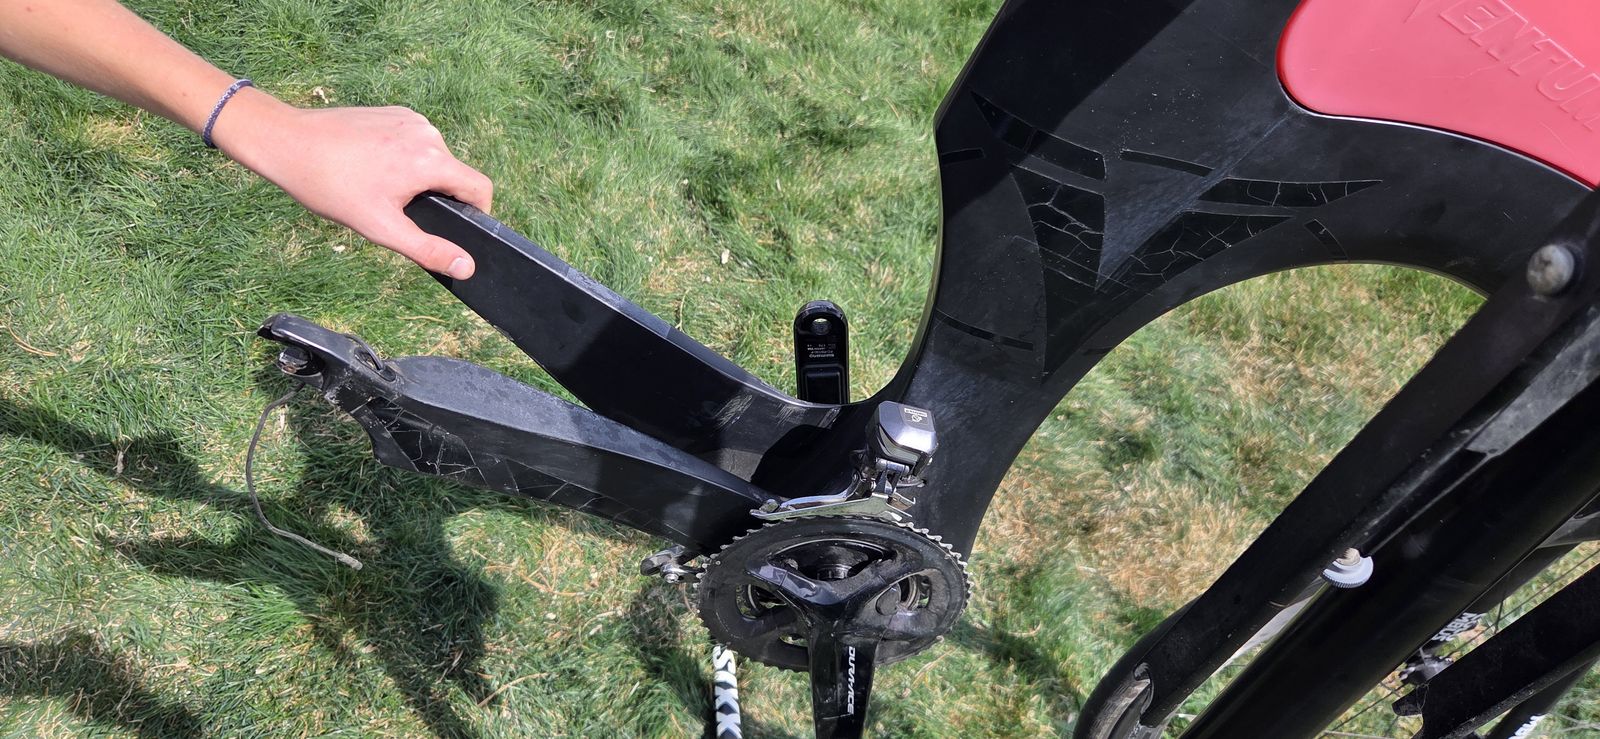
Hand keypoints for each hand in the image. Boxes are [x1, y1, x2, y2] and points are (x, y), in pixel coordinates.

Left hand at [212, 90, 491, 278]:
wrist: (288, 142)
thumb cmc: (330, 186)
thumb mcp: (380, 227)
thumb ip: (428, 249)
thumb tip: (466, 267)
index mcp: (431, 160)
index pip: (480, 188)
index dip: (477, 213)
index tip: (455, 228)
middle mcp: (428, 133)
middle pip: (454, 174)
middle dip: (436, 197)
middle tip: (395, 210)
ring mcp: (411, 119)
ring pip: (433, 158)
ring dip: (419, 178)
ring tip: (378, 188)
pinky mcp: (394, 113)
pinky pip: (415, 142)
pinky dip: (403, 159)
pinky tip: (372, 168)